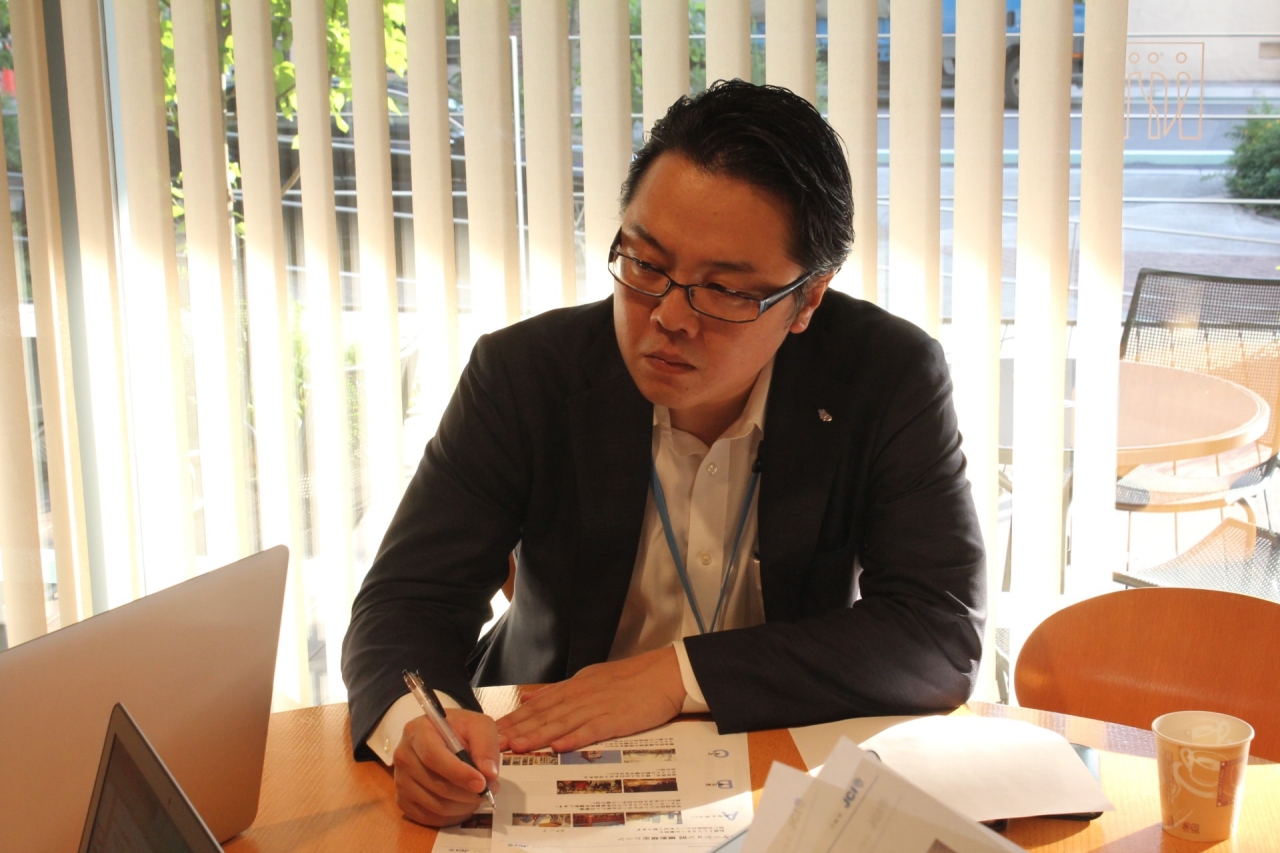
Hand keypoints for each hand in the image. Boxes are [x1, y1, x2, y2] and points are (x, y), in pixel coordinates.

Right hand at [393, 709, 499, 827]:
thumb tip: (489, 774)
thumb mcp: (478, 725)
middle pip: (436, 784)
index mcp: (417, 732)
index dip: (459, 773)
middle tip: (490, 790)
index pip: (434, 757)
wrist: (441, 737)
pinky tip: (464, 804)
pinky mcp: (403, 800)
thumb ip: (486, 745)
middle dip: (467, 793)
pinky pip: (429, 817)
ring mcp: (400, 781)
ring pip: (435, 805)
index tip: (482, 783)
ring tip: (479, 795)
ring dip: (463, 806)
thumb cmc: (458, 729)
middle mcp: (403, 757)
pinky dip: (452, 817)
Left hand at [495, 647, 685, 753]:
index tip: (493, 730)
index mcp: (575, 686)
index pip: (538, 704)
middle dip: (517, 729)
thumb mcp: (589, 678)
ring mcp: (598, 707)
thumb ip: (558, 691)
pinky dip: (574, 739)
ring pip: (562, 723)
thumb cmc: (631, 679)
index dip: (514, 718)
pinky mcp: (616, 720)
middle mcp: (581, 696)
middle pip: (544, 715)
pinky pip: (591, 731)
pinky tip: (558, 748)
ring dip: (538, 736)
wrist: (666, 674)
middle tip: (493, 743)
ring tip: (516, 747)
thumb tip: (528, 696)